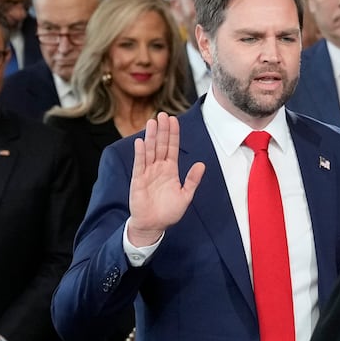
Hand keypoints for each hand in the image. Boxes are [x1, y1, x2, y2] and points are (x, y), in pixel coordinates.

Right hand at [127, 113, 205, 245]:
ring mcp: (147, 172)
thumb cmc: (168, 212)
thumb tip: (201, 164)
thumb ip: (192, 180)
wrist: (153, 225)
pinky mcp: (138, 180)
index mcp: (170, 170)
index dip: (173, 134)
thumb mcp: (185, 195)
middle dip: (162, 130)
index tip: (174, 120)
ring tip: (152, 122)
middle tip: (162, 114)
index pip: (172, 148)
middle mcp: (158, 168)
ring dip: (151, 137)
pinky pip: (139, 164)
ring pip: (150, 151)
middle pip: (161, 145)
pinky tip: (141, 141)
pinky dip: (140, 153)